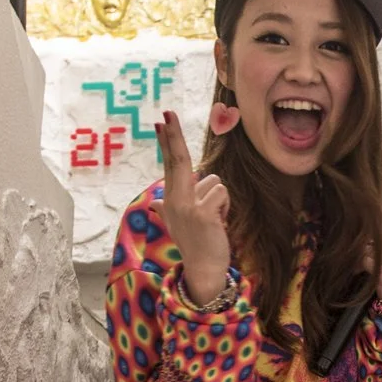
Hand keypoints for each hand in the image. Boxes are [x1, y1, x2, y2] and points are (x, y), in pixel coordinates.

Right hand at [156, 110, 231, 304]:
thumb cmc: (195, 244)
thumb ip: (166, 209)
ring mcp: (187, 206)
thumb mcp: (177, 224)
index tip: (160, 122)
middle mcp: (174, 200)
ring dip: (220, 199)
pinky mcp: (202, 213)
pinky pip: (222, 193)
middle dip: (173, 135)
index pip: (169, 164)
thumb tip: (155, 202)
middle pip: (179, 160)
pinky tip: (219, 223)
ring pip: (214, 182)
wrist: (203, 269)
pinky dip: (226, 207)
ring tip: (214, 219)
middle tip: (168, 113)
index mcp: (170, 199)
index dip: (167, 142)